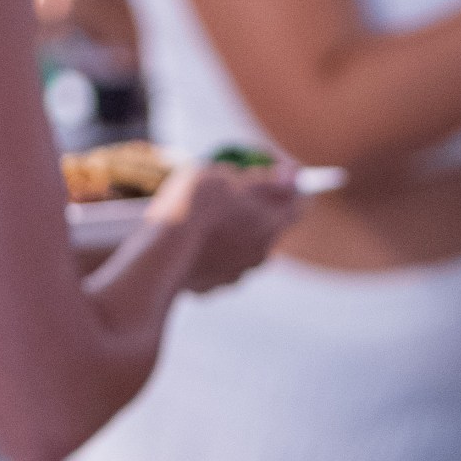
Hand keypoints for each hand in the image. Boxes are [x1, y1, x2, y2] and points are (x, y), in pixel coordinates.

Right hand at [146, 163, 300, 294]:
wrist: (161, 256)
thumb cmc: (192, 206)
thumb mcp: (225, 177)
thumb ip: (264, 178)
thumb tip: (294, 175)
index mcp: (272, 222)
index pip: (300, 204)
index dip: (294, 187)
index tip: (283, 176)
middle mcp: (263, 251)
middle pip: (272, 226)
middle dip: (262, 209)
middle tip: (240, 192)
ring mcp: (241, 271)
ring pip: (246, 246)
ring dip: (236, 232)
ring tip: (208, 216)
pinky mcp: (218, 285)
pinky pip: (221, 263)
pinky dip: (213, 251)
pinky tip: (192, 241)